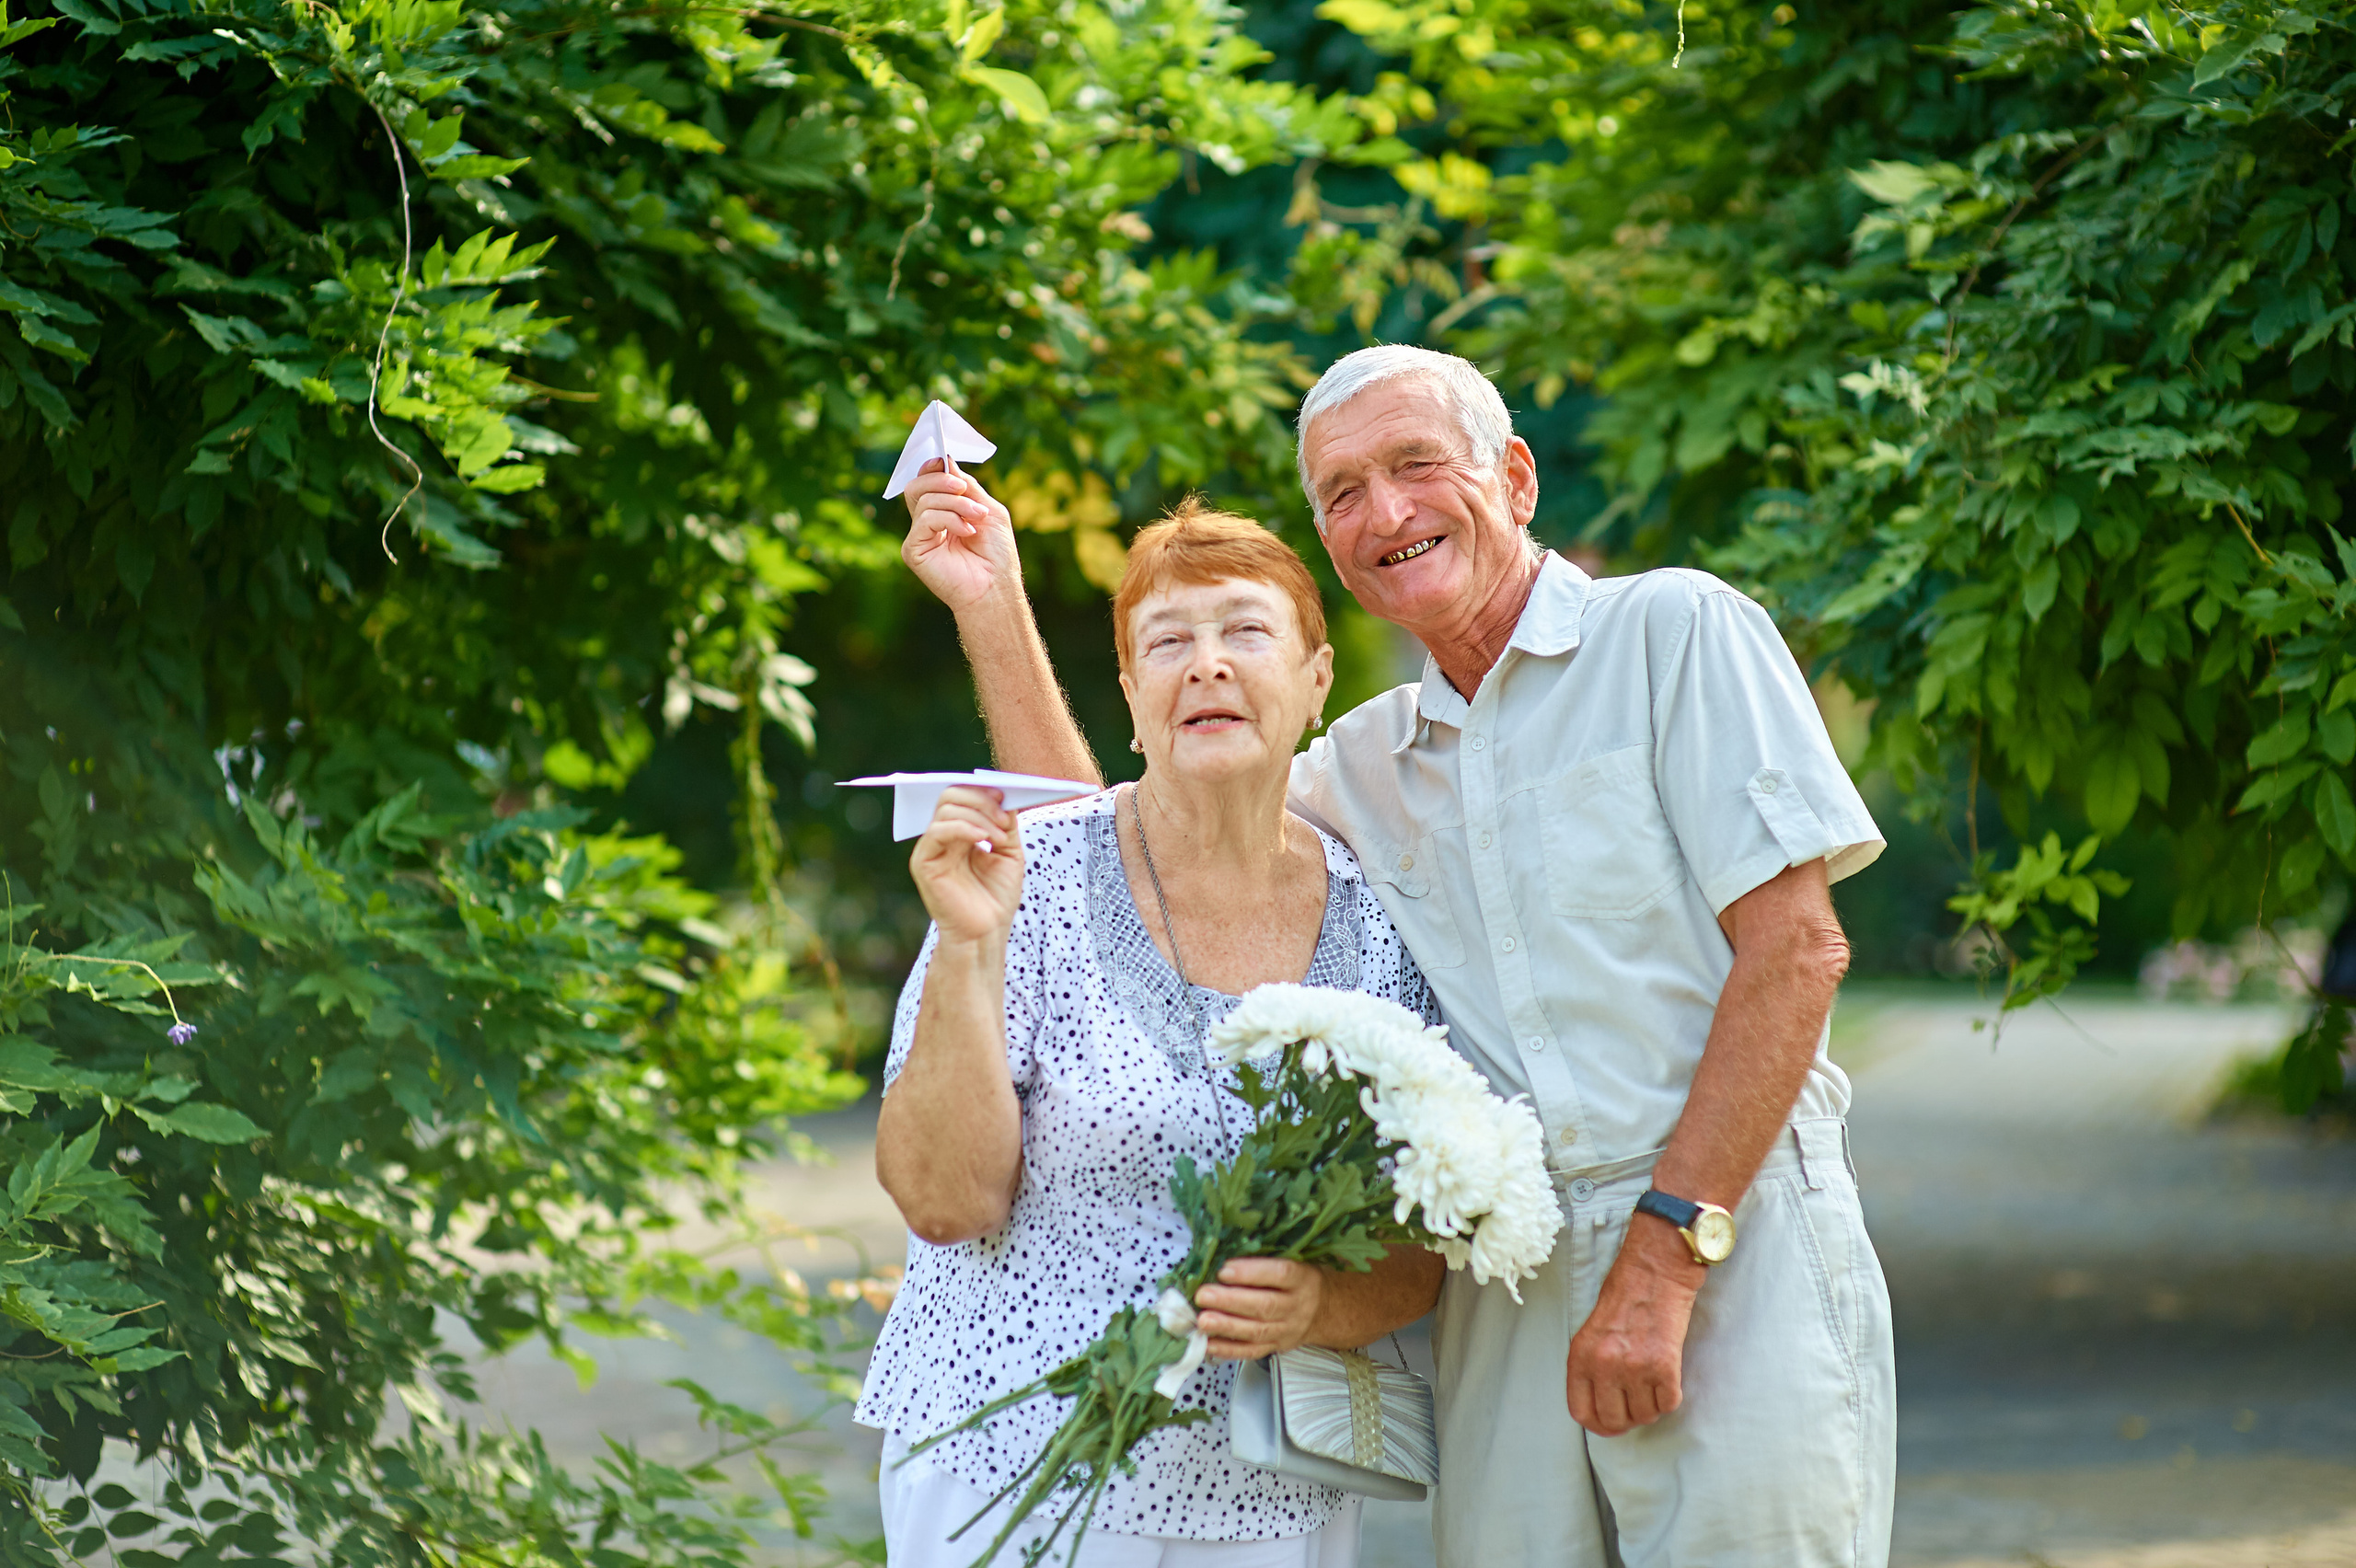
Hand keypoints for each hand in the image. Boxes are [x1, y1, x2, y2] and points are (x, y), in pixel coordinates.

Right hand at [901, 457, 1019, 613]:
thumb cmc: (997, 554)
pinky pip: (924, 519)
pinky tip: (967, 532)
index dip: (931, 468)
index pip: (926, 483)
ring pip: (923, 500)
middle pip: (917, 486)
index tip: (943, 459)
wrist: (996, 587)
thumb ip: (968, 487)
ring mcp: (919, 536)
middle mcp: (928, 523)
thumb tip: (946, 461)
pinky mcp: (913, 549)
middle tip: (963, 487)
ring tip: (977, 517)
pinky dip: (949, 519)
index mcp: (943, 512)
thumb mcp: (988, 510)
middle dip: (941, 480)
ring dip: (956, 503)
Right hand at [909, 786, 1023, 945]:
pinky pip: (938, 831)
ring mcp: (931, 848)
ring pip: (947, 809)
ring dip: (979, 816)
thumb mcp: (1009, 853)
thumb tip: (1004, 794)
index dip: (982, 790)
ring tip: (1000, 836)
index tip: (1007, 793)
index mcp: (959, 832)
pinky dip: (964, 828)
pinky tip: (984, 840)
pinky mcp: (923, 862)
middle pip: (951, 796)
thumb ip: (1005, 823)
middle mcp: (942, 837)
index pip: (962, 796)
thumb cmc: (996, 898)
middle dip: (981, 799)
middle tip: (1004, 815)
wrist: (986, 934)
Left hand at [1194, 1258, 1324, 1360]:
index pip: (1280, 1274)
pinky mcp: (1277, 1346)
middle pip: (1264, 1306)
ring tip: (1203, 1321)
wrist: (1326, 1309)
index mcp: (1302, 1279)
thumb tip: (1224, 1257)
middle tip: (1203, 1296)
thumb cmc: (1301, 1280)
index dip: (1251, 1273)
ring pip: (1257, 1331)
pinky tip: (1209, 1344)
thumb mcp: (1295, 1262)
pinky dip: (1229, 1350)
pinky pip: (1252, 1351)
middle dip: (1230, 1301)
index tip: (1225, 1270)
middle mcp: (1296, 1306)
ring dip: (1226, 1326)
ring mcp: (1287, 1330)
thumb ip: (1265, 1261)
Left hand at [1565, 1222, 1704, 1434]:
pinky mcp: (1665, 1366)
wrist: (1655, 1271)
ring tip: (1652, 1381)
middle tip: (1636, 1404)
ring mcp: (1634, 1367)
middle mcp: (1604, 1365)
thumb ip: (1591, 1368)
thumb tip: (1602, 1409)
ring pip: (1644, 1415)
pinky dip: (1670, 1396)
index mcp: (1580, 1357)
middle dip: (1627, 1419)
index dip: (1599, 1424)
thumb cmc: (1624, 1297)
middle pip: (1614, 1421)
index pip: (1581, 1412)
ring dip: (1651, 1406)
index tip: (1611, 1422)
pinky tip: (1667, 1376)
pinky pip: (1668, 1403)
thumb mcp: (1592, 1332)